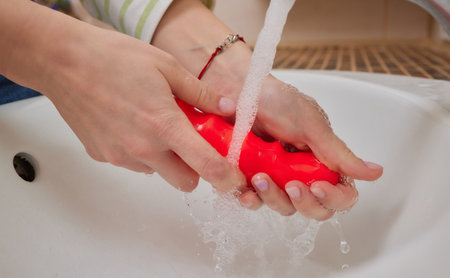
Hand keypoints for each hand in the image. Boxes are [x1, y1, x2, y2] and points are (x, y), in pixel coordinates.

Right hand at [54, 30, 246, 192]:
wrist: (63, 62)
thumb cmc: (114, 58)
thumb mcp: (167, 67)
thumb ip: (200, 94)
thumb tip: (226, 109)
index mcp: (164, 125)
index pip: (206, 166)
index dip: (226, 178)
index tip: (234, 179)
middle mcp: (143, 148)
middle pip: (184, 182)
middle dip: (194, 169)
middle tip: (190, 143)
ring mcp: (120, 155)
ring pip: (157, 172)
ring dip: (164, 158)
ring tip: (153, 123)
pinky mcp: (102, 156)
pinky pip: (132, 163)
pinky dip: (139, 151)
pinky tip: (130, 124)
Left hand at [236, 77, 382, 219]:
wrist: (241, 91)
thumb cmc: (278, 102)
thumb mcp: (311, 126)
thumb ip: (339, 153)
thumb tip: (376, 173)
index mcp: (324, 161)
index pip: (341, 194)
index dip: (333, 198)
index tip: (317, 186)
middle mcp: (303, 173)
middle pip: (314, 208)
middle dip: (303, 201)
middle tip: (290, 184)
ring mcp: (277, 178)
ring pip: (283, 206)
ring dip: (273, 198)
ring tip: (260, 177)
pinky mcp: (253, 179)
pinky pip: (254, 201)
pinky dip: (250, 199)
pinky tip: (245, 192)